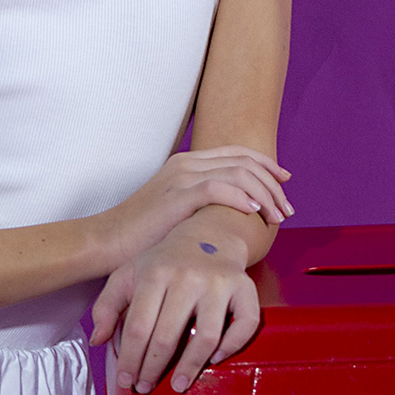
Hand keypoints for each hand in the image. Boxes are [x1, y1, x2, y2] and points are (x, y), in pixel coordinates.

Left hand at [90, 228, 260, 393]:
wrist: (208, 234)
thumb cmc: (164, 262)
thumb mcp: (128, 275)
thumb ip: (107, 306)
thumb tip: (99, 341)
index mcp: (155, 273)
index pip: (138, 327)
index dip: (131, 359)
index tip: (127, 380)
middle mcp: (187, 277)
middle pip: (168, 336)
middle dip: (153, 369)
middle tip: (146, 387)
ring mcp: (219, 283)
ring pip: (206, 337)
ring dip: (190, 367)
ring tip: (178, 385)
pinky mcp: (245, 287)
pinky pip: (245, 324)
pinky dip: (232, 346)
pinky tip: (214, 359)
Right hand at [96, 147, 290, 268]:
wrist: (106, 241)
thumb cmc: (140, 235)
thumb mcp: (176, 212)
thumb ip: (201, 206)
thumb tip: (229, 217)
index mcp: (187, 163)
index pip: (238, 154)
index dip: (267, 165)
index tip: (285, 183)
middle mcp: (187, 163)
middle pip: (245, 161)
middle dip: (273, 184)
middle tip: (287, 208)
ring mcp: (182, 177)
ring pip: (239, 172)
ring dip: (265, 194)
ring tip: (277, 217)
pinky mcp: (177, 195)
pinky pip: (220, 188)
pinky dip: (243, 198)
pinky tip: (254, 214)